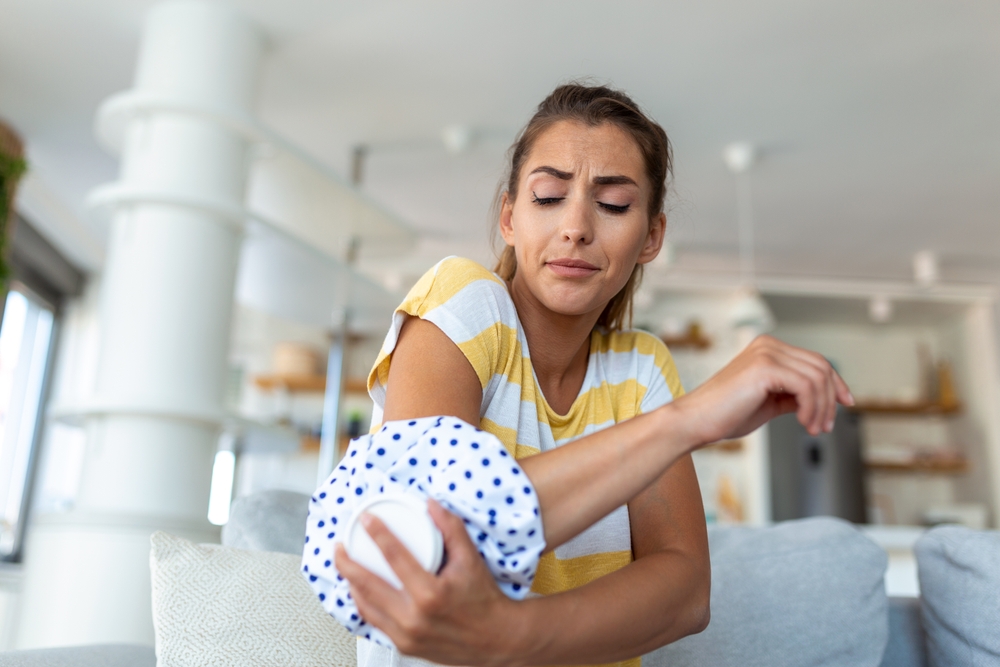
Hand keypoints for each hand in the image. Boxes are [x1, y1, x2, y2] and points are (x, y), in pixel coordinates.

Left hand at [335, 499, 520, 665]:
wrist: (497, 639)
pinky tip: (359, 590)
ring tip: (345, 565)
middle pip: (368, 584)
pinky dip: (362, 603)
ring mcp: (407, 635)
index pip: (395, 556)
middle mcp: (415, 618)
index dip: (377, 533)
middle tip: (340, 545)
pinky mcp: (404, 645)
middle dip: (347, 562)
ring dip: (350, 583)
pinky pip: (374, 622)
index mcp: (431, 594)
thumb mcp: (470, 558)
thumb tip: (431, 504)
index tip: (366, 520)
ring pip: (365, 605)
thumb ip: (451, 528)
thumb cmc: (485, 600)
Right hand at [671, 335, 852, 446]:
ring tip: (813, 428)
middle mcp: (768, 345)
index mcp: (768, 348)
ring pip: (817, 377)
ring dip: (822, 407)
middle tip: (825, 426)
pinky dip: (811, 408)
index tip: (846, 404)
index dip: (836, 383)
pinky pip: (806, 386)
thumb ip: (792, 395)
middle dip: (831, 399)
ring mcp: (766, 353)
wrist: (696, 421)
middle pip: (821, 367)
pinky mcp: (765, 367)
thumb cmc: (726, 415)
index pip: (815, 361)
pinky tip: (804, 423)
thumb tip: (822, 401)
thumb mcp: (769, 402)